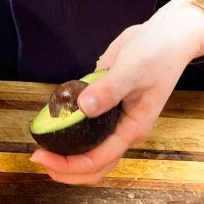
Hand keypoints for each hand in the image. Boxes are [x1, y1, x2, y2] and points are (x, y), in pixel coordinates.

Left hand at [29, 2, 203, 184]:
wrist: (166, 35)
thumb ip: (109, 89)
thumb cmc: (157, 53)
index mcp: (133, 128)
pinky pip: (88, 126)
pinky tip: (53, 124)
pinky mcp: (107, 103)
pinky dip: (71, 132)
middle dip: (66, 168)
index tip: (44, 157)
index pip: (99, 159)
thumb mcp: (133, 69)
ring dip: (67, 155)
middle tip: (37, 157)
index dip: (70, 164)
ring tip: (42, 148)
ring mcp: (115, 118)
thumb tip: (83, 106)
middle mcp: (123, 128)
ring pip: (91, 149)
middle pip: (94, 165)